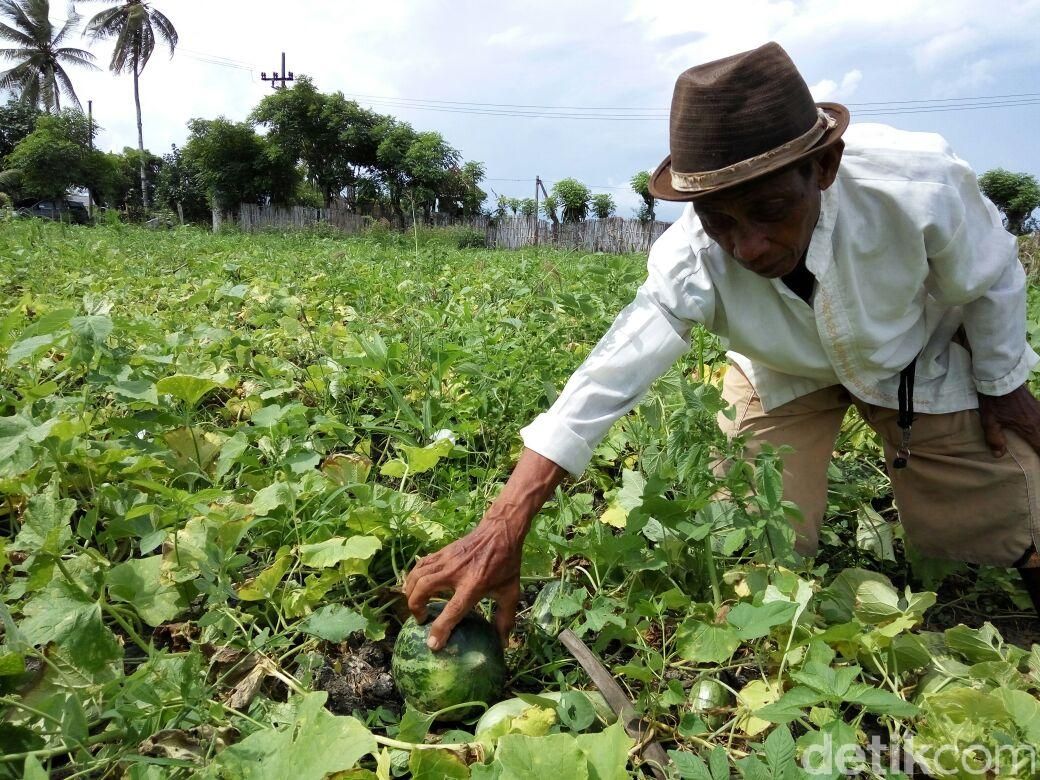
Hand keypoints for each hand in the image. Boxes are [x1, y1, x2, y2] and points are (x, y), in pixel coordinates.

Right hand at [403, 448, 565, 650]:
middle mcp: (455, 572)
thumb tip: (503, 644)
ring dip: (410, 592)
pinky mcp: (441, 552)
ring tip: (415, 604)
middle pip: (423, 589)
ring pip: (416, 576)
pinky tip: (415, 586)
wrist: (500, 531)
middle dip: (415, 607)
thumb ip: (505, 618)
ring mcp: (446, 560)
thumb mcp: (511, 592)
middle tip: (421, 619)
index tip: (432, 644)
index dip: (440, 629)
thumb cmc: (506, 563)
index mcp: (474, 585)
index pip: (451, 611)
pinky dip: (413, 577)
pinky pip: (419, 565)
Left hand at [978, 383, 1039, 456]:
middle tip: (1039, 455)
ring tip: (1038, 446)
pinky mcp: (1038, 405)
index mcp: (1029, 428)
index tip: (1039, 466)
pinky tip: (1038, 430)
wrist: (1001, 378)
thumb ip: (994, 439)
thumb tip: (999, 455)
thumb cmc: (995, 401)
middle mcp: (1039, 421)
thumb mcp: (989, 422)